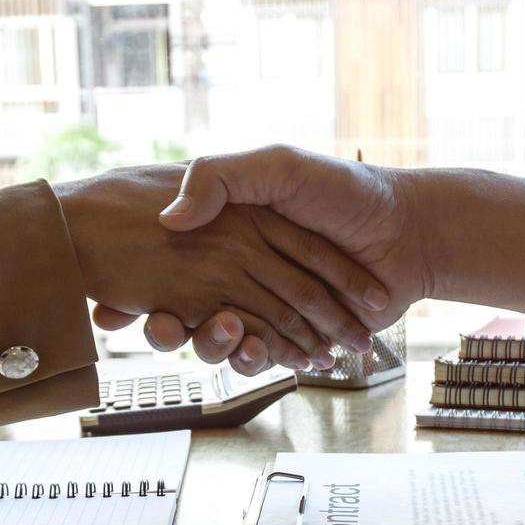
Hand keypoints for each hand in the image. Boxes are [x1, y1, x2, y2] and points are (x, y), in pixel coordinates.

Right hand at [119, 146, 524, 371]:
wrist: (410, 232)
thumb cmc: (346, 191)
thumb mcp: (278, 166)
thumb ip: (220, 179)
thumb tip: (171, 218)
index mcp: (229, 229)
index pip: (167, 262)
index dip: (137, 286)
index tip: (114, 303)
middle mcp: (242, 268)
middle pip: (184, 308)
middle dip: (165, 326)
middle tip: (159, 325)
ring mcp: (269, 304)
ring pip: (220, 339)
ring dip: (215, 345)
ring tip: (226, 334)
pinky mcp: (297, 335)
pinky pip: (265, 355)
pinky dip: (262, 358)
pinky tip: (264, 351)